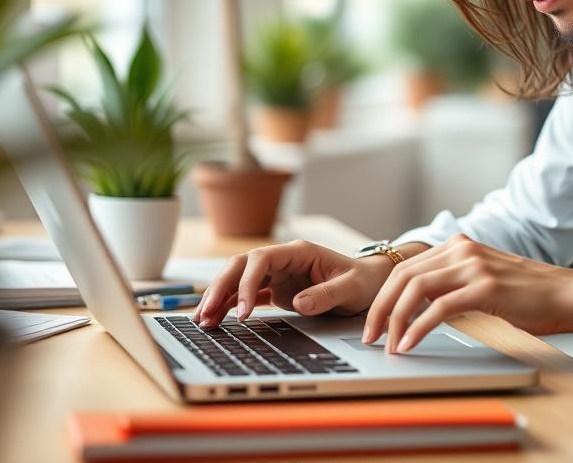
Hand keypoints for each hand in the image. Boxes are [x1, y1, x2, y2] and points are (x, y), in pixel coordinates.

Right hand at [192, 239, 394, 328]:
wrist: (370, 282)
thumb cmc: (363, 281)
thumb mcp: (351, 288)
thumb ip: (326, 294)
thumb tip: (299, 303)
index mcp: (298, 252)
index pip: (262, 260)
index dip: (248, 283)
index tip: (245, 312)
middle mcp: (282, 260)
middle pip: (241, 266)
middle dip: (221, 287)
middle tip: (206, 314)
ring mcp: (277, 274)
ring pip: (238, 279)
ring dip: (219, 297)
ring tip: (203, 321)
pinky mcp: (276, 289)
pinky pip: (246, 294)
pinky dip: (230, 305)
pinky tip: (216, 319)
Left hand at [362, 233, 572, 353]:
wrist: (568, 295)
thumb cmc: (529, 295)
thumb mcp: (483, 279)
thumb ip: (454, 282)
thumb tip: (419, 305)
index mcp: (458, 245)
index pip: (405, 267)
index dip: (383, 296)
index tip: (375, 322)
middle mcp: (462, 249)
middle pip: (403, 276)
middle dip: (381, 308)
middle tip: (371, 335)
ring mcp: (473, 266)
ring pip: (416, 289)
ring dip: (395, 319)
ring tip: (389, 344)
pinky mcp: (485, 287)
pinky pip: (439, 307)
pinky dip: (418, 327)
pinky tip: (411, 344)